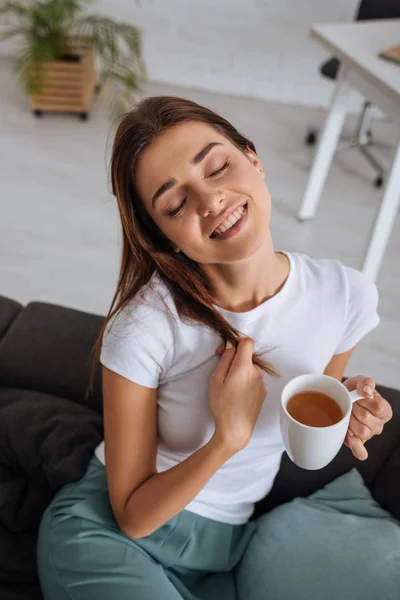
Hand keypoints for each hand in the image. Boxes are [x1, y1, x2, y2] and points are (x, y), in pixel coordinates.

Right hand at [210, 338, 266, 453]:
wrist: (236, 430)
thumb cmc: (222, 405)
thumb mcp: (216, 379)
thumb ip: (225, 359)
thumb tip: (231, 345)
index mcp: (245, 367)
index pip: (247, 342)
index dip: (236, 342)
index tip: (226, 351)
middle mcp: (257, 372)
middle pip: (247, 356)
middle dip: (235, 359)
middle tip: (221, 371)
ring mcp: (261, 383)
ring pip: (250, 369)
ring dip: (240, 371)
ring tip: (228, 387)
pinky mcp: (263, 393)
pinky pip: (253, 380)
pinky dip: (245, 381)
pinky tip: (237, 394)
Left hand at [343, 375, 392, 460]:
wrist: (338, 398)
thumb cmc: (353, 391)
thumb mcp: (360, 381)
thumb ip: (366, 382)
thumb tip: (366, 391)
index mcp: (384, 410)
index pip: (379, 407)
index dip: (365, 400)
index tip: (358, 396)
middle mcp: (378, 425)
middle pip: (366, 419)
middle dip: (354, 409)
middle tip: (350, 405)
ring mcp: (368, 435)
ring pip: (361, 432)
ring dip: (350, 421)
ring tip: (347, 415)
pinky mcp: (357, 443)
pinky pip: (360, 451)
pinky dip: (356, 447)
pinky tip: (350, 438)